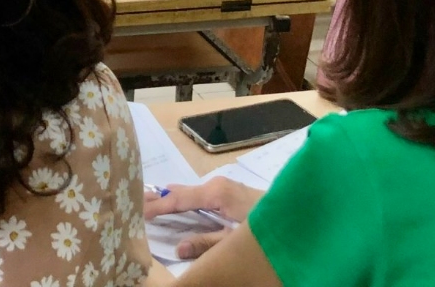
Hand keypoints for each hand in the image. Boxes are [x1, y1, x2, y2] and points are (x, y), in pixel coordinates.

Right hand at [143, 177, 261, 259]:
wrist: (299, 214)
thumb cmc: (267, 227)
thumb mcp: (235, 240)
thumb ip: (206, 243)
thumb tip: (177, 248)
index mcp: (216, 193)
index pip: (179, 198)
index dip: (158, 206)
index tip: (137, 210)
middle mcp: (218, 185)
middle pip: (182, 192)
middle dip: (159, 198)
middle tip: (134, 201)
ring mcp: (226, 187)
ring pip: (191, 193)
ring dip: (171, 199)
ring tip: (149, 202)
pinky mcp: (232, 193)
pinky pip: (201, 195)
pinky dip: (185, 200)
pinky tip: (178, 204)